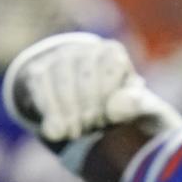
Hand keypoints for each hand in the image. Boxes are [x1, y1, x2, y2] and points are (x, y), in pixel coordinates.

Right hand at [2, 32, 181, 143]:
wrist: (93, 116)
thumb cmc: (125, 112)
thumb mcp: (143, 110)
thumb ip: (140, 106)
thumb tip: (115, 109)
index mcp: (113, 54)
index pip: (112, 67)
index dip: (110, 96)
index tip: (111, 117)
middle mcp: (84, 49)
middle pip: (84, 75)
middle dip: (89, 107)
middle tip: (93, 126)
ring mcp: (58, 58)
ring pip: (60, 81)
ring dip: (68, 112)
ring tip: (76, 133)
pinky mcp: (38, 71)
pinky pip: (39, 86)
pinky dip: (49, 112)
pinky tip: (57, 131)